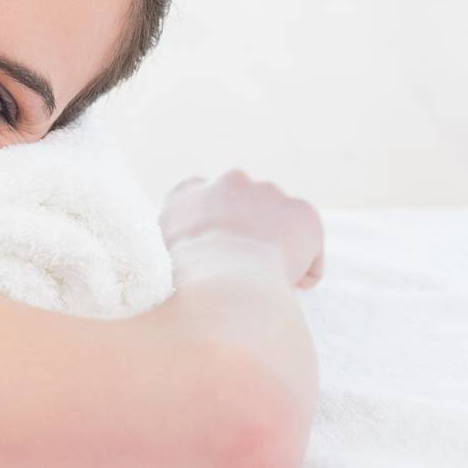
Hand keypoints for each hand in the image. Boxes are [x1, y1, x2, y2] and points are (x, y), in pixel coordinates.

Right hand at [159, 170, 325, 289]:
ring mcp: (269, 192)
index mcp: (190, 190)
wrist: (222, 278)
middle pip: (246, 202)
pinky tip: (288, 286)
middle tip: (244, 267)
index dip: (212, 221)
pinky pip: (310, 247)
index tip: (215, 247)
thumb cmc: (183, 276)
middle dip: (249, 228)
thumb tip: (165, 257)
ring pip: (280, 224)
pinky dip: (304, 268)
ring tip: (267, 281)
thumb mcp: (157, 254)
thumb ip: (166, 243)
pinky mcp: (304, 212)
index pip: (200, 193)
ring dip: (277, 246)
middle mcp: (229, 180)